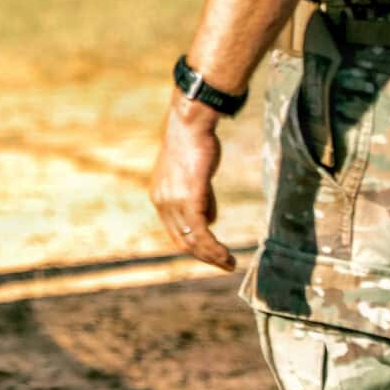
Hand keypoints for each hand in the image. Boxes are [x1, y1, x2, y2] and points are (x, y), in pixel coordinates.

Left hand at [150, 97, 236, 272]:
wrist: (191, 124)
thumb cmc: (196, 145)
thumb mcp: (195, 176)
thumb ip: (200, 198)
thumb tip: (210, 220)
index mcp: (160, 198)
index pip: (176, 231)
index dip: (194, 247)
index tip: (212, 255)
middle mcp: (162, 202)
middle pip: (182, 240)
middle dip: (204, 257)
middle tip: (224, 265)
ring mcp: (173, 201)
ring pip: (192, 240)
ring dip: (212, 256)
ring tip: (229, 264)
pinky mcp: (189, 197)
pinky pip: (201, 231)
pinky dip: (213, 248)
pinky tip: (225, 255)